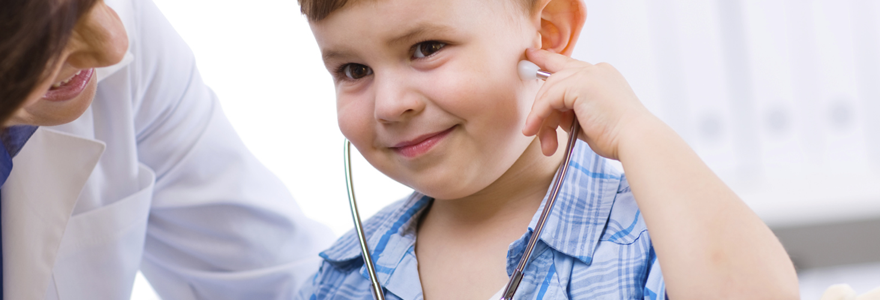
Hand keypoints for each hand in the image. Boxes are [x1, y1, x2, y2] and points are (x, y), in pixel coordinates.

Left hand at [522, 48, 653, 159]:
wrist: (635, 139)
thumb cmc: (617, 137)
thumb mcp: (589, 119)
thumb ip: (570, 111)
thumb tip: (549, 115)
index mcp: (602, 75)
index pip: (569, 65)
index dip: (548, 60)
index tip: (532, 56)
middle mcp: (595, 70)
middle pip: (554, 80)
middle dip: (541, 109)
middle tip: (531, 132)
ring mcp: (588, 74)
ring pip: (549, 91)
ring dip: (541, 119)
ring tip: (545, 144)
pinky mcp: (579, 83)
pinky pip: (548, 98)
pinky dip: (539, 115)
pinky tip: (536, 130)